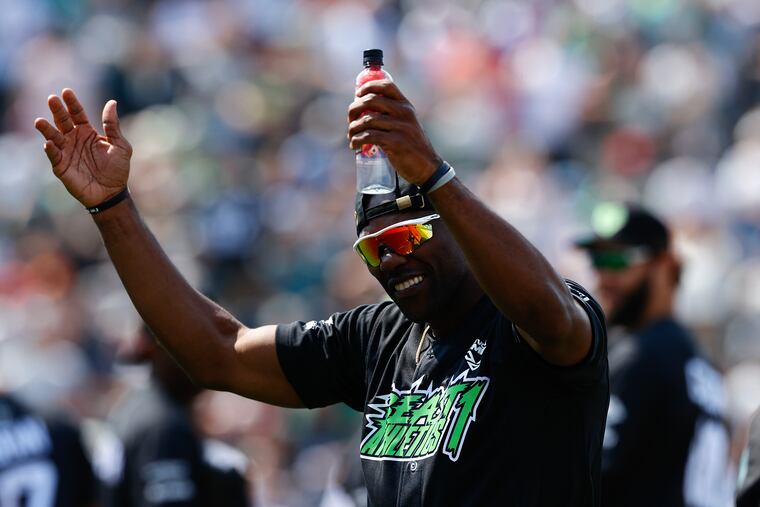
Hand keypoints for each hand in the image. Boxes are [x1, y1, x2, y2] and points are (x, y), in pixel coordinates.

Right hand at [34, 89, 131, 206]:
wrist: (112, 192)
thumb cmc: (117, 169)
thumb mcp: (120, 145)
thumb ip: (113, 125)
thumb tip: (112, 102)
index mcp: (87, 132)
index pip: (77, 114)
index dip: (72, 103)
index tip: (66, 91)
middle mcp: (74, 139)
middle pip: (63, 121)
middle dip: (57, 110)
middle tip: (51, 99)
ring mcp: (66, 152)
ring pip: (53, 137)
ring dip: (47, 129)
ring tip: (39, 121)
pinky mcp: (61, 166)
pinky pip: (54, 156)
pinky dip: (50, 150)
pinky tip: (48, 144)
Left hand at [347, 80, 440, 185]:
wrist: (426, 166)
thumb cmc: (412, 146)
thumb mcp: (406, 124)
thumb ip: (392, 115)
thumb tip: (363, 109)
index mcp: (406, 105)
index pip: (386, 85)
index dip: (368, 86)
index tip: (358, 95)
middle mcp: (404, 113)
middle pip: (371, 100)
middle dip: (354, 109)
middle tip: (350, 120)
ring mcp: (401, 127)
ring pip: (367, 120)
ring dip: (353, 128)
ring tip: (351, 137)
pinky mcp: (396, 142)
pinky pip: (369, 136)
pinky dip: (357, 140)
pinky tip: (354, 145)